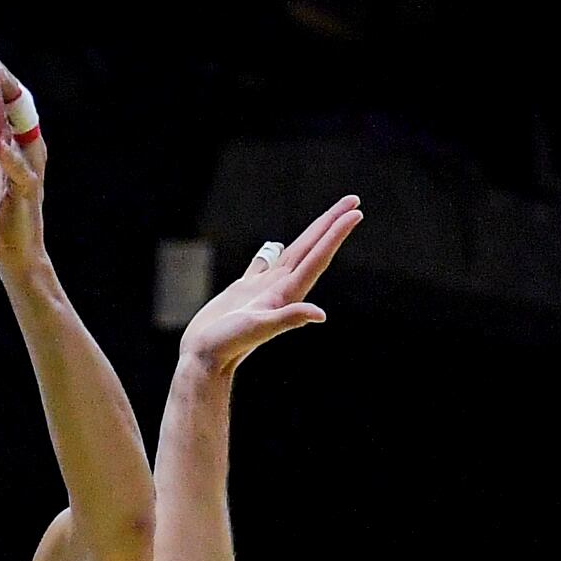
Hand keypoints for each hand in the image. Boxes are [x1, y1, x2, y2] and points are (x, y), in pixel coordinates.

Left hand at [0, 69, 46, 272]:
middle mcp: (26, 149)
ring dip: (9, 104)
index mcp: (13, 145)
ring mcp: (31, 166)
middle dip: (1, 76)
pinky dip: (6, 156)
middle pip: (18, 103)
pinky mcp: (30, 189)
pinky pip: (19, 168)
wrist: (14, 255)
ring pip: (25, 126)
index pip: (4, 101)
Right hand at [180, 196, 361, 373]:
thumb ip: (288, 318)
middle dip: (332, 224)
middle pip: (311, 248)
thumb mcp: (258, 328)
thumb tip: (320, 315)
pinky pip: (262, 264)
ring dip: (311, 235)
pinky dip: (270, 254)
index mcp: (287, 293)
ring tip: (326, 218)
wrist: (205, 359)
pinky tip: (273, 247)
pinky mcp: (243, 291)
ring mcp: (262, 289)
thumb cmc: (228, 345)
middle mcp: (280, 288)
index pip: (317, 257)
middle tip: (353, 200)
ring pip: (291, 252)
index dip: (336, 233)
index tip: (355, 212)